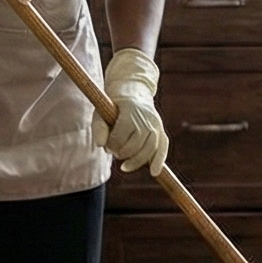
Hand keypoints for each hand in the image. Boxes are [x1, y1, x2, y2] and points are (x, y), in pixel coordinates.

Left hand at [96, 47, 167, 174]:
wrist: (133, 90)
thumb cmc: (114, 104)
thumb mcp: (101, 111)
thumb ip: (98, 127)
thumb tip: (101, 146)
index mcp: (130, 110)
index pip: (121, 135)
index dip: (112, 145)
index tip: (107, 147)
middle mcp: (146, 118)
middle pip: (136, 145)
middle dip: (123, 153)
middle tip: (115, 153)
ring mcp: (156, 124)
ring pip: (149, 149)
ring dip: (136, 161)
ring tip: (125, 166)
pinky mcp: (161, 129)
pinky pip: (163, 147)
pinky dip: (159, 160)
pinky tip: (153, 172)